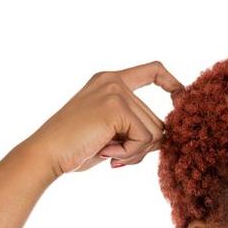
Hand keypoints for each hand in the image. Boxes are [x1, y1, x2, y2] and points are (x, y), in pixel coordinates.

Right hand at [25, 60, 184, 178]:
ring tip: (109, 154)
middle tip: (116, 156)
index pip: (152, 70)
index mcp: (110, 81)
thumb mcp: (111, 133)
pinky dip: (129, 154)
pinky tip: (106, 153)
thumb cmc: (75, 149)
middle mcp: (113, 81)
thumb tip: (168, 136)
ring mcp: (115, 92)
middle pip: (157, 120)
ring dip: (135, 153)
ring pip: (155, 132)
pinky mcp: (116, 107)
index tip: (181, 99)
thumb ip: (135, 127)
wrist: (46, 154)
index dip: (172, 83)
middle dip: (143, 148)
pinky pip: (144, 139)